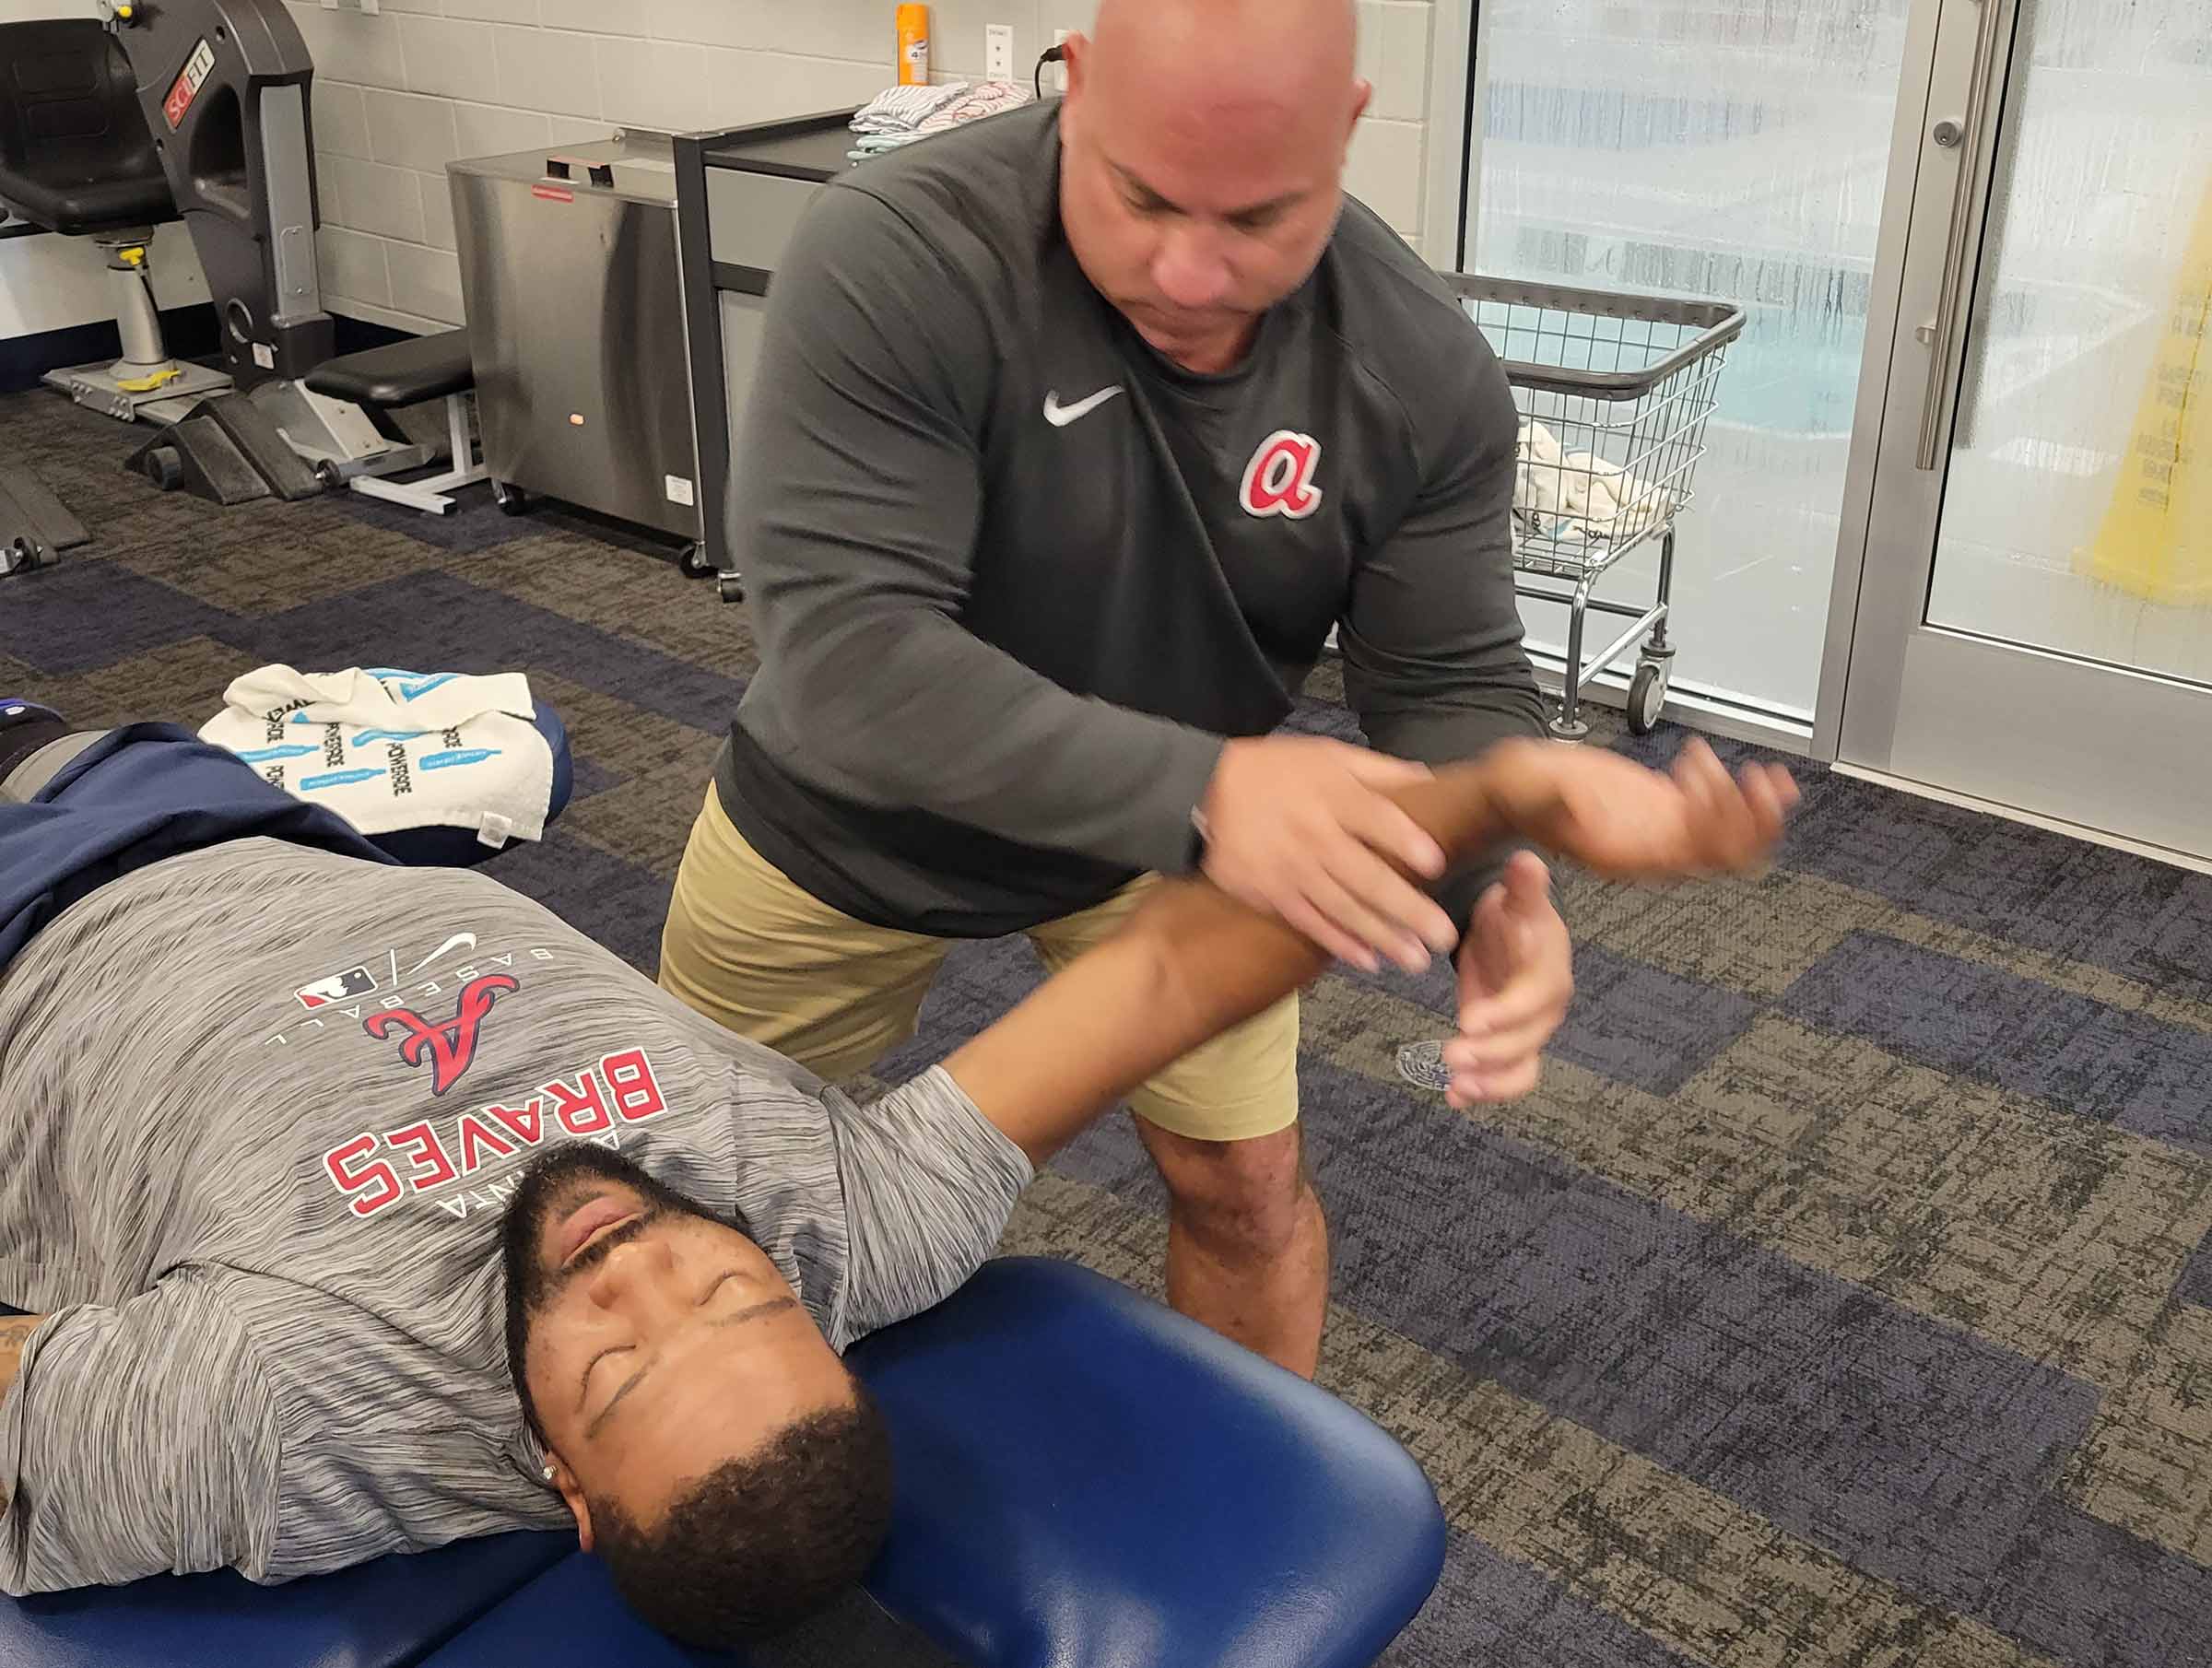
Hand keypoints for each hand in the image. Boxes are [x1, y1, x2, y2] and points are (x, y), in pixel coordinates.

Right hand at [1198, 736, 1459, 974]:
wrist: (1204, 792)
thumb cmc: (1276, 772)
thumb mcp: (1326, 754)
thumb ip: (1377, 769)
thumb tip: (1427, 779)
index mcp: (1332, 795)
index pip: (1375, 819)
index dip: (1405, 841)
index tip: (1436, 864)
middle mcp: (1314, 835)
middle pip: (1365, 875)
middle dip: (1406, 909)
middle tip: (1443, 936)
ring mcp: (1290, 870)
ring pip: (1342, 908)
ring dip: (1381, 936)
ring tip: (1416, 960)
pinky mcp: (1269, 894)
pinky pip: (1309, 923)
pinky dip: (1338, 943)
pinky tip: (1369, 961)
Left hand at [1441, 852, 1570, 1106]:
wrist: (1517, 936)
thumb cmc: (1517, 916)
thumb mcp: (1518, 899)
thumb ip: (1523, 887)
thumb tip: (1527, 861)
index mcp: (1548, 973)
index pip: (1532, 1000)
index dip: (1505, 1014)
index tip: (1469, 1021)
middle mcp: (1544, 1011)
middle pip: (1525, 1042)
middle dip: (1489, 1054)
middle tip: (1449, 1055)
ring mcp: (1530, 1034)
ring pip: (1520, 1069)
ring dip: (1489, 1083)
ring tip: (1455, 1087)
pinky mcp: (1512, 1049)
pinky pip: (1506, 1078)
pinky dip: (1482, 1092)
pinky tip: (1453, 1097)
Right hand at [1494, 737, 1797, 880]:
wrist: (1516, 789)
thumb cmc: (1518, 795)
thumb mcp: (1529, 794)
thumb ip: (1554, 801)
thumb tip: (1576, 802)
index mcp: (1625, 855)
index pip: (1690, 855)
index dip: (1717, 826)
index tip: (1724, 788)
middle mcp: (1651, 850)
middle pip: (1723, 854)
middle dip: (1753, 822)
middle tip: (1765, 783)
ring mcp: (1663, 829)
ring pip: (1728, 835)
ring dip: (1754, 808)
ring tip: (1765, 774)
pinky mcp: (1665, 807)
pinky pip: (1715, 811)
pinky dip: (1734, 790)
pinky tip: (1731, 764)